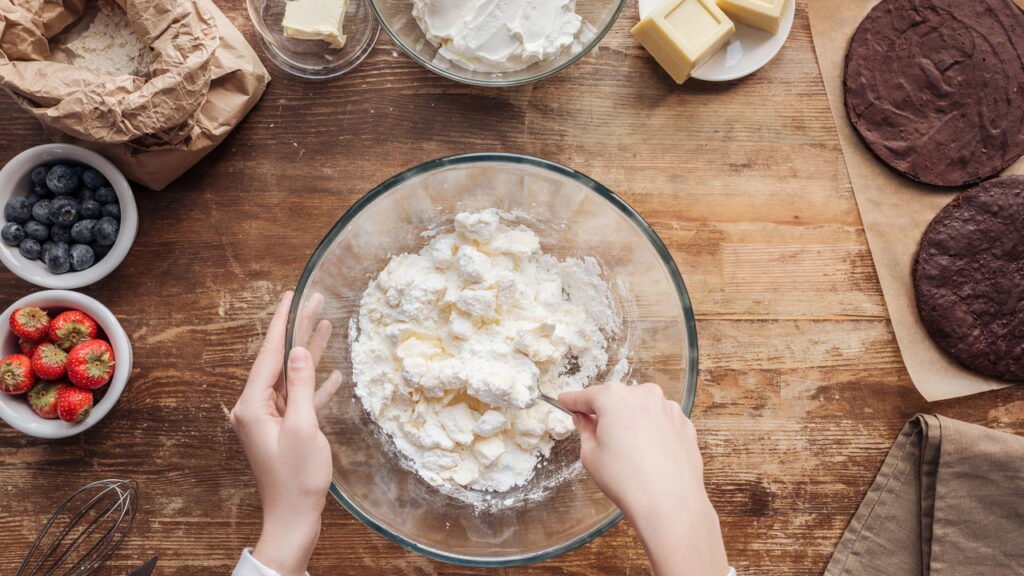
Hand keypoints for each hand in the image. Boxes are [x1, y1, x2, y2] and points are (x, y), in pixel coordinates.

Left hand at [231, 291, 341, 575]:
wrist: (293, 517)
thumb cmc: (297, 477)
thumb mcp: (303, 426)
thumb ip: (302, 386)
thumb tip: (300, 352)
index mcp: (252, 405)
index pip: (268, 354)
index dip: (282, 323)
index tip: (291, 296)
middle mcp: (255, 408)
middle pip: (280, 360)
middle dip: (298, 330)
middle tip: (315, 300)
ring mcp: (269, 419)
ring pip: (292, 376)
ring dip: (309, 353)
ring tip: (326, 323)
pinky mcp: (284, 430)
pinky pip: (299, 398)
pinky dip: (314, 385)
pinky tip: (332, 373)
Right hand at [559, 382, 727, 575]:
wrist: (670, 503)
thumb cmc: (625, 479)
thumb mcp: (591, 455)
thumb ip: (585, 430)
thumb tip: (584, 420)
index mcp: (614, 398)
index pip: (586, 396)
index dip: (572, 401)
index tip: (565, 401)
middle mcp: (643, 394)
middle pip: (616, 399)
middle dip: (606, 413)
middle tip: (597, 434)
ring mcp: (668, 408)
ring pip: (641, 409)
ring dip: (631, 421)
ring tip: (628, 451)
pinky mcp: (685, 424)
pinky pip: (661, 422)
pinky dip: (652, 432)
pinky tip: (649, 455)